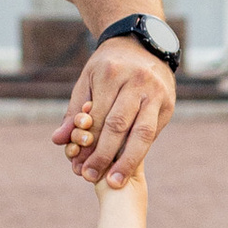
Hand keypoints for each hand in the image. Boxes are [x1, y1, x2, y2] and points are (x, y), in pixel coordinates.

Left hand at [55, 42, 174, 184]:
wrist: (143, 45)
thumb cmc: (108, 67)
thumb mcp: (87, 81)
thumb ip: (74, 112)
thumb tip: (58, 140)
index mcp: (111, 73)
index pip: (96, 116)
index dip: (86, 143)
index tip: (76, 166)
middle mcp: (137, 82)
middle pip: (118, 126)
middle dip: (103, 155)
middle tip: (90, 177)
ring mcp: (156, 93)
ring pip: (141, 133)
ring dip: (127, 161)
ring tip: (115, 182)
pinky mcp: (169, 103)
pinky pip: (153, 132)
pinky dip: (140, 151)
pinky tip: (129, 166)